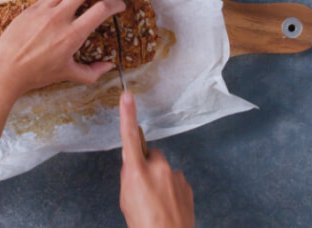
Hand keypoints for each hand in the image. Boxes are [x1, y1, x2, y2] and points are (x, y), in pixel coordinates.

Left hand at [0, 0, 125, 99]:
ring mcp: (43, 10)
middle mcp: (59, 17)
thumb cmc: (37, 74)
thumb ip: (92, 72)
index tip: (120, 5)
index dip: (116, 3)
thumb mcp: (68, 75)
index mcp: (72, 35)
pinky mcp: (31, 8)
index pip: (101, 9)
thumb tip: (109, 66)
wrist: (6, 70)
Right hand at [119, 91, 193, 227]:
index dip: (128, 114)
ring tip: (156, 202)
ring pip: (163, 170)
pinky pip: (175, 180)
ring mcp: (174, 176)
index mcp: (137, 170)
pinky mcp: (186, 184)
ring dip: (159, 180)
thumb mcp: (125, 198)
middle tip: (143, 189)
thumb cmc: (143, 224)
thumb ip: (129, 176)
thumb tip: (132, 166)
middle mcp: (157, 168)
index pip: (129, 136)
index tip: (127, 96)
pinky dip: (171, 189)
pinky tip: (167, 205)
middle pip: (150, 156)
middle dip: (146, 166)